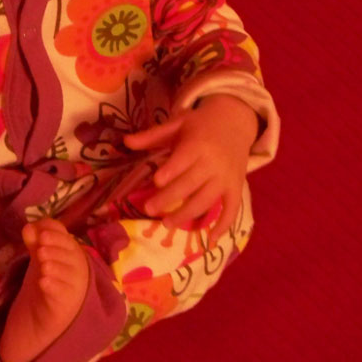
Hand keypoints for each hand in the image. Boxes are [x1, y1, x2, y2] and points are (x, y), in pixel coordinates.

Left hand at [124, 95, 257, 240]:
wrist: (235, 121)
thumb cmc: (201, 124)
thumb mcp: (178, 123)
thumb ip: (153, 135)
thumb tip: (125, 141)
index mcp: (198, 144)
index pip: (184, 159)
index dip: (172, 171)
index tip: (156, 181)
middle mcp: (214, 163)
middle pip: (191, 184)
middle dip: (170, 198)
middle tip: (149, 209)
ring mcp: (226, 178)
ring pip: (207, 200)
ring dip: (187, 214)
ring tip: (167, 223)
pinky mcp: (236, 188)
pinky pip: (232, 209)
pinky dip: (223, 226)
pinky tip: (210, 240)